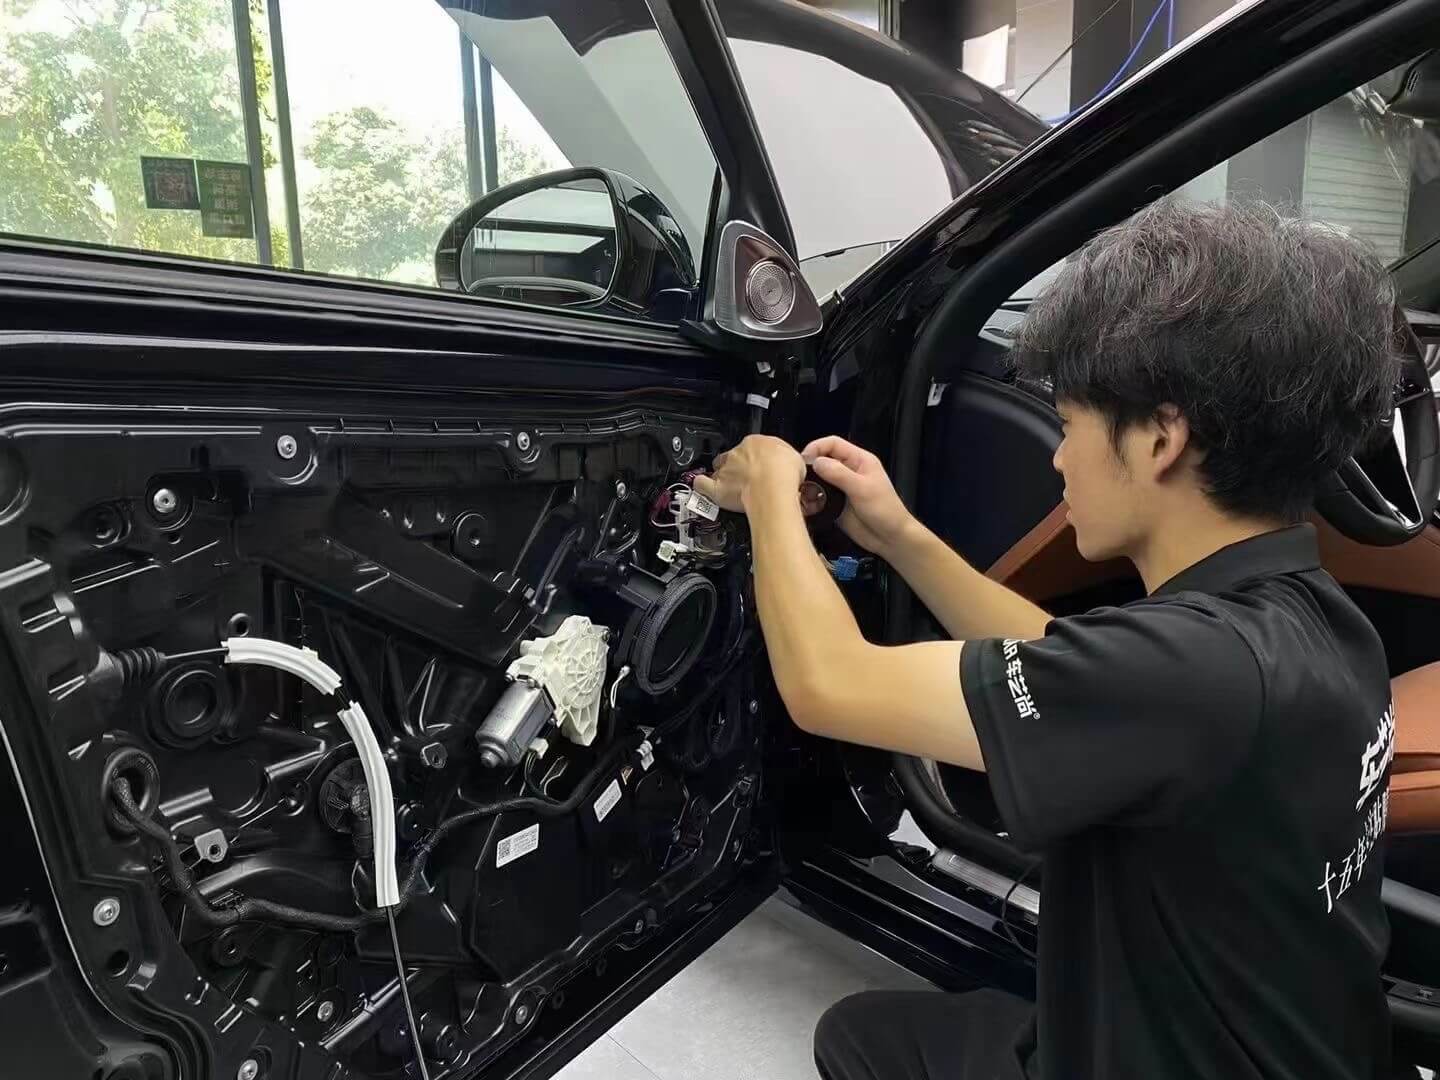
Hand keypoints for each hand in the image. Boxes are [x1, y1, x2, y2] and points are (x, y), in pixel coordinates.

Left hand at [693, 435, 805, 512]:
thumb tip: (791, 465)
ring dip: (722, 477)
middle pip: (732, 457)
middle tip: (748, 479)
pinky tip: (702, 487)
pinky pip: (702, 484)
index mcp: (756, 442)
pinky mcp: (717, 488)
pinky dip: (701, 485)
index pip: (751, 447)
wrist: (773, 487)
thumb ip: (786, 460)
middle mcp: (737, 453)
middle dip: (737, 467)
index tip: (762, 467)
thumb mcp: (795, 459)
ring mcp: (725, 470)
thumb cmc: (784, 473)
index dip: (756, 458)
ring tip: (730, 488)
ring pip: (718, 470)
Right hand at [801, 435, 915, 555]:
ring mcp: (841, 488)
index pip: (833, 444)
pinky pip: (818, 498)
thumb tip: (816, 462)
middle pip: (822, 460)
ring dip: (809, 486)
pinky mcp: (835, 504)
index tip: (804, 460)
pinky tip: (807, 506)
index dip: (816, 447)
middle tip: (798, 479)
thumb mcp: (862, 489)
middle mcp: (848, 471)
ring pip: (818, 480)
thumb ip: (839, 474)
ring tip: (802, 494)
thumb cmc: (884, 510)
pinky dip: (811, 500)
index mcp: (859, 460)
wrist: (890, 538)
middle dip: (809, 468)